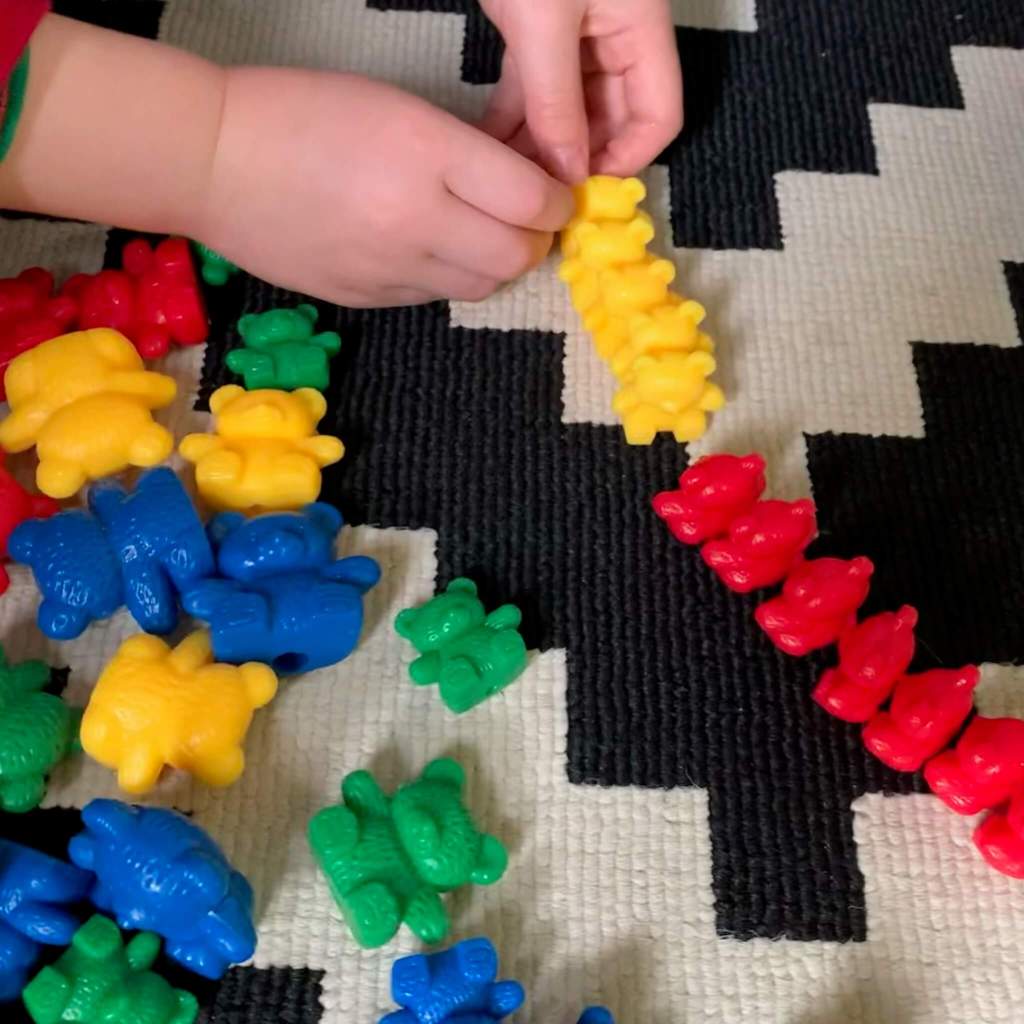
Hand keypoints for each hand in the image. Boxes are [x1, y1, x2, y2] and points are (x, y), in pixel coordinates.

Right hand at [193, 68, 573, 306]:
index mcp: (426, 152)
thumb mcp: (397, 107)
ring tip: (476, 237)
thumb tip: (520, 192)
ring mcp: (389, 267)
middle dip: (534, 241)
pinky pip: (433, 297)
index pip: (532, 200)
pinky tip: (424, 250)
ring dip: (494, 264)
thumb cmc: (303, 112)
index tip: (554, 197)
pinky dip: (446, 278)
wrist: (214, 161)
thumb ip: (465, 153)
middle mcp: (415, 219)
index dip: (557, 202)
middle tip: (523, 224)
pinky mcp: (365, 298)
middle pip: (516, 256)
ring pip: (481, 286)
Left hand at [479, 0, 682, 182]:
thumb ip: (556, 102)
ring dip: (537, 148)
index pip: (657, 117)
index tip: (584, 193)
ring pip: (566, 112)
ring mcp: (575, 39)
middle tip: (537, 197)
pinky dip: (511, 121)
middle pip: (610, 121)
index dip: (626, 160)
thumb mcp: (544, 22)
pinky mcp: (535, 33)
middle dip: (575, 160)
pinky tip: (487, 151)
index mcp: (641, 32)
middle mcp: (615, 40)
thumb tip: (568, 176)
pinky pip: (531, 91)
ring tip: (506, 183)